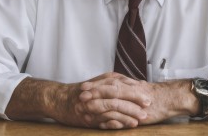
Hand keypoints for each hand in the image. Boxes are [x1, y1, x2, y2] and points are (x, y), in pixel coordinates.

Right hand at [6, 73, 149, 128]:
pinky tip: (124, 126)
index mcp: (102, 82)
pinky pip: (103, 122)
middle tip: (146, 110)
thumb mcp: (101, 81)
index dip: (135, 93)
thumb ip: (118, 82)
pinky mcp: (88, 119)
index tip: (148, 98)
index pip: (121, 86)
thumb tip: (138, 84)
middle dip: (133, 105)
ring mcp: (91, 106)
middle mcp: (96, 93)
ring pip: (111, 110)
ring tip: (139, 120)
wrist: (59, 99)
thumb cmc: (84, 90)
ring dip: (126, 116)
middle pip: (117, 97)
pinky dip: (115, 124)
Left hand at [79, 73, 196, 127]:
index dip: (96, 84)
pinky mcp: (138, 115)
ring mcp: (134, 103)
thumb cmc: (152, 94)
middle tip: (80, 96)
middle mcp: (131, 91)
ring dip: (99, 107)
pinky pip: (123, 118)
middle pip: (110, 90)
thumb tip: (109, 82)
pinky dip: (111, 121)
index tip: (83, 86)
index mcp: (129, 84)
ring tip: (86, 110)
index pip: (109, 82)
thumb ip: (123, 85)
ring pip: (114, 103)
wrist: (169, 99)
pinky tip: (101, 124)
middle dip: (94, 93)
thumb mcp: (136, 86)